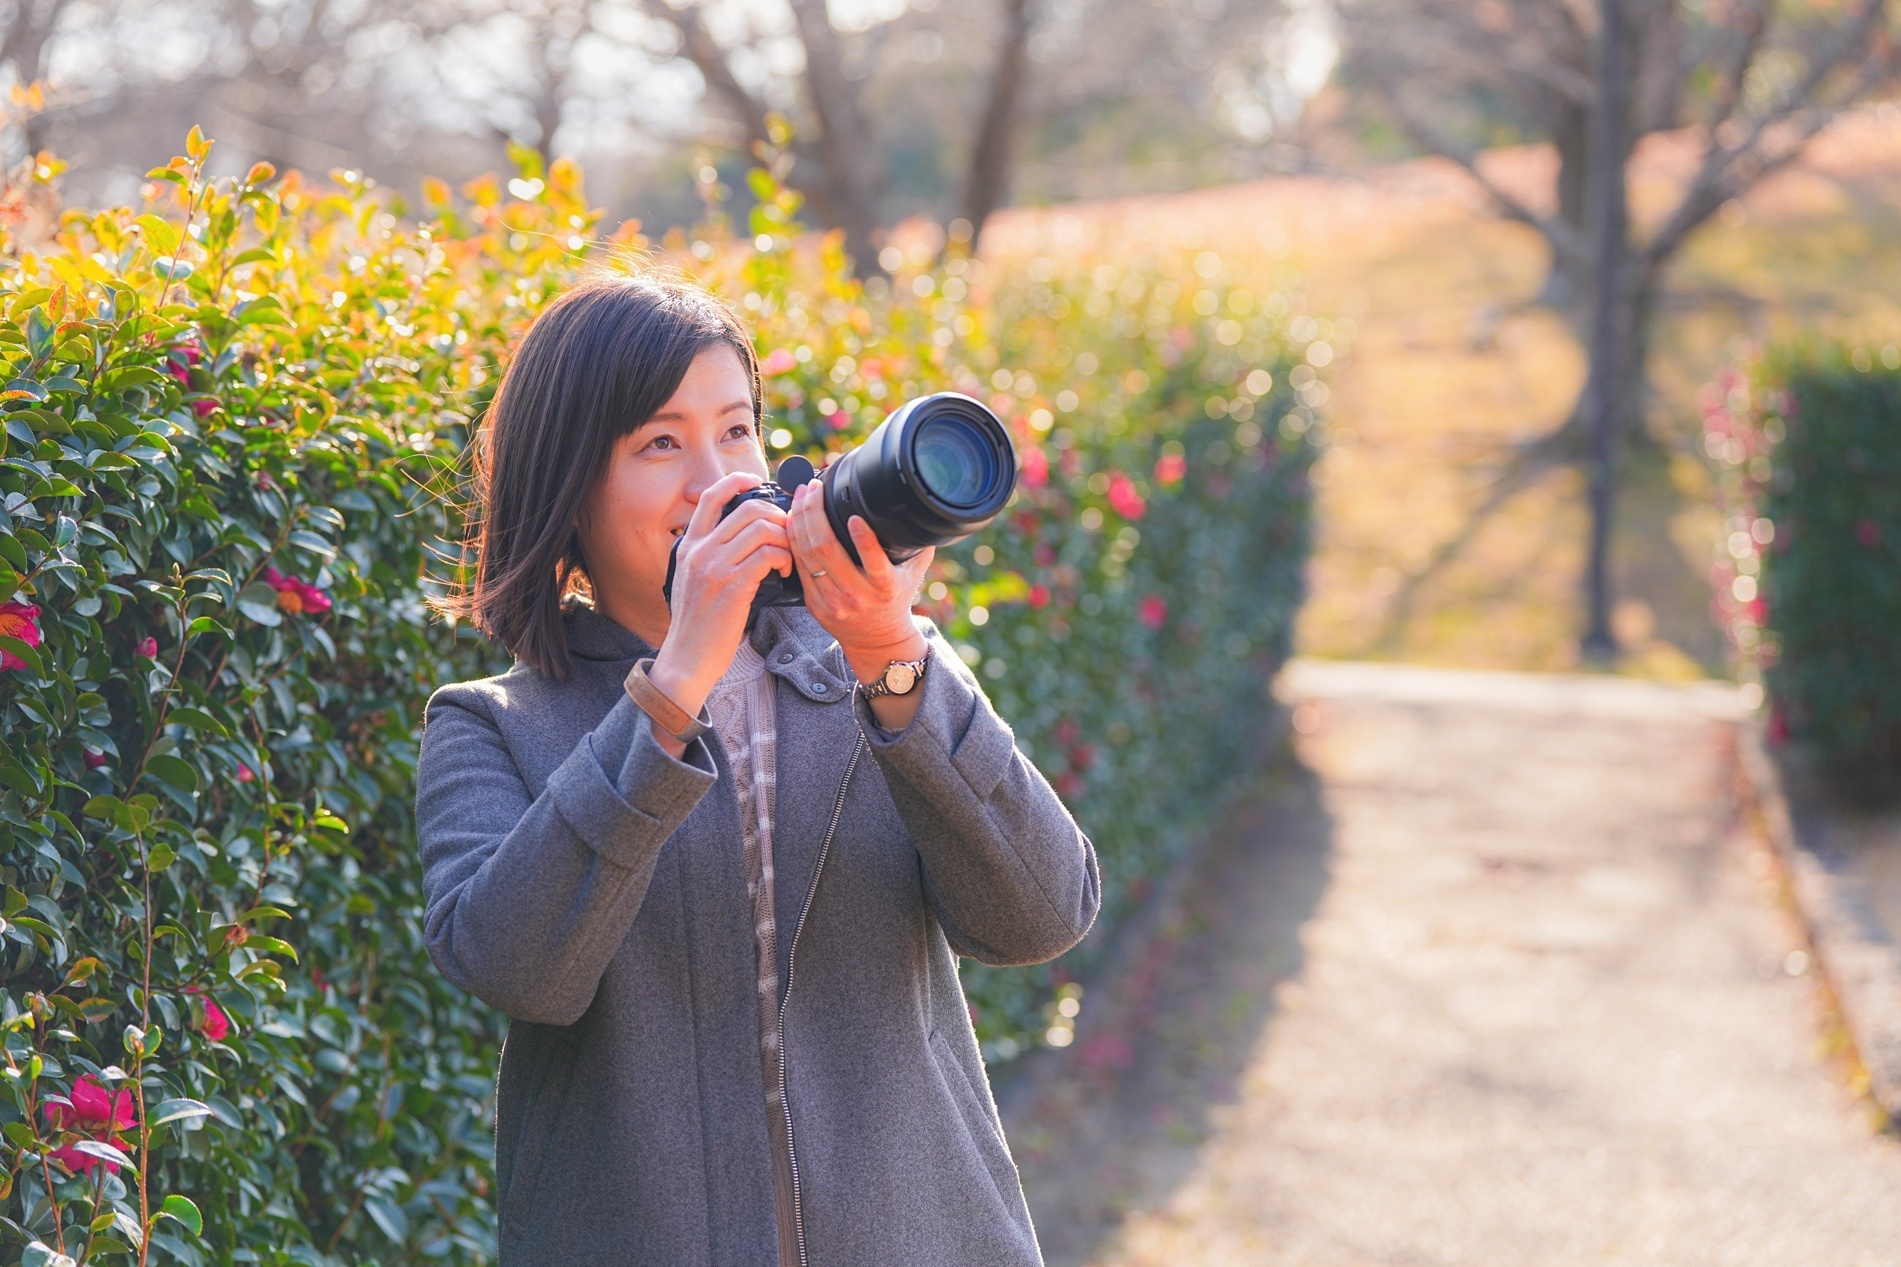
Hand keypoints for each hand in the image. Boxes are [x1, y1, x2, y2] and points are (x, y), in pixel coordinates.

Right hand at [647, 472, 790, 746]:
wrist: (687, 659)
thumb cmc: (697, 625)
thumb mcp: (692, 581)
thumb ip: (709, 556)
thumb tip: (739, 537)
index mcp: (689, 545)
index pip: (711, 496)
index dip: (738, 481)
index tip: (758, 483)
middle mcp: (699, 550)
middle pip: (748, 508)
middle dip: (777, 516)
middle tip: (786, 533)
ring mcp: (715, 567)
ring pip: (762, 528)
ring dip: (785, 539)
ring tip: (787, 556)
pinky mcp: (733, 586)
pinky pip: (768, 554)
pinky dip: (784, 558)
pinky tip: (784, 570)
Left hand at [788, 480, 931, 728]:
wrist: (877, 641)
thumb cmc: (895, 599)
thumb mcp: (913, 574)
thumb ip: (918, 544)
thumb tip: (924, 511)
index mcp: (884, 587)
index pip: (873, 561)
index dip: (862, 538)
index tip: (854, 515)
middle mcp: (857, 595)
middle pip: (826, 549)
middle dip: (815, 513)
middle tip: (812, 488)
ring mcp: (832, 601)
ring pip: (807, 555)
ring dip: (800, 521)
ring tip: (800, 496)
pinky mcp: (814, 604)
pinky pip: (799, 566)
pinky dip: (793, 540)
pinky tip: (792, 521)